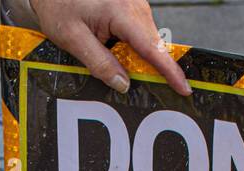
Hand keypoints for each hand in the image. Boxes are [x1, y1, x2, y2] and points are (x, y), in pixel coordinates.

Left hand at [29, 0, 191, 96]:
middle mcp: (135, 6)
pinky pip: (140, 33)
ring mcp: (136, 5)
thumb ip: (98, 63)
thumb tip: (123, 85)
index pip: (151, 48)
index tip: (184, 88)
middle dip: (154, 69)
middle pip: (152, 46)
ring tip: (118, 64)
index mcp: (122, 12)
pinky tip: (117, 53)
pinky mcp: (132, 7)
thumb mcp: (72, 39)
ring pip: (147, 40)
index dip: (169, 71)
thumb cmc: (59, 5)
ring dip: (139, 58)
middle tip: (153, 89)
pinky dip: (134, 48)